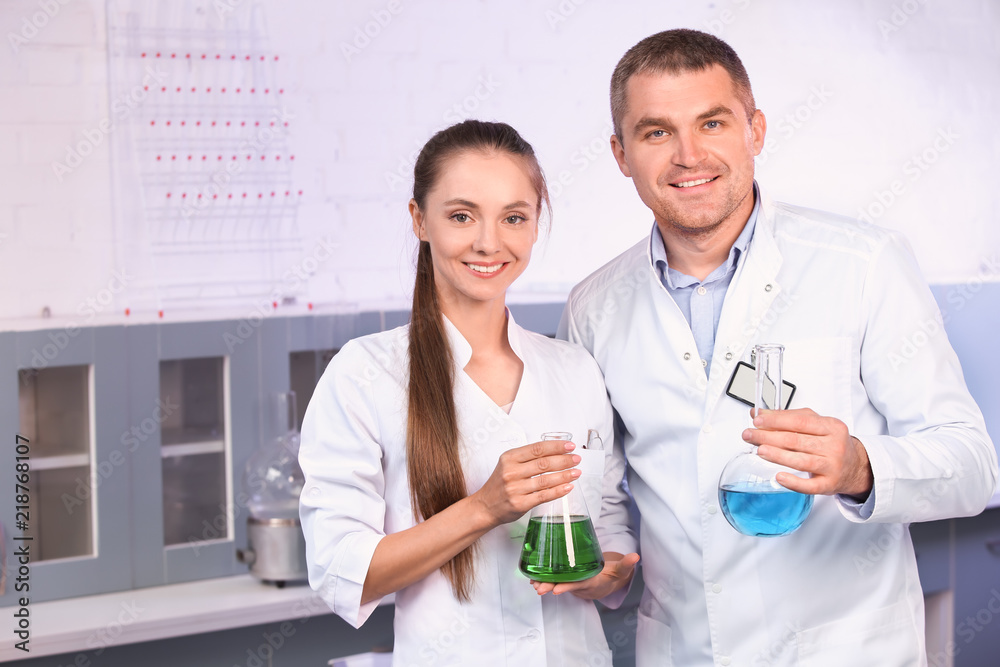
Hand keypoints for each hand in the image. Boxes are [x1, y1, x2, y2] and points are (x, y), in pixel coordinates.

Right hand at [470, 439, 580, 525]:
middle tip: (576, 459)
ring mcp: (515, 489)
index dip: (556, 446)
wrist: (485, 506)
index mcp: (509, 458)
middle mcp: (511, 472)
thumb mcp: (507, 464)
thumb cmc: (499, 484)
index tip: (569, 446)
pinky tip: (568, 486)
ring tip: (576, 472)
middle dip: (564, 460)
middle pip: (543, 463)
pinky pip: (544, 496)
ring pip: (546, 480)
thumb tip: (554, 451)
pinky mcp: (520, 504)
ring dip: (564, 475)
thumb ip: (526, 458)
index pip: (537, 449)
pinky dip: (558, 491)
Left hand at [531, 552, 639, 598]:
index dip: (567, 587)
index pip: (578, 584)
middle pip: (563, 585)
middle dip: (550, 587)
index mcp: (591, 582)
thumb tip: (635, 556)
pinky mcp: (567, 579)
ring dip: (544, 584)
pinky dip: (544, 579)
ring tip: (533, 584)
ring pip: (556, 583)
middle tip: (539, 588)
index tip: (556, 589)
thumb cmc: (611, 575)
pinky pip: (555, 579)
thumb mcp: (619, 571)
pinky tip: (532, 578)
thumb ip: (626, 564)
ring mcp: (572, 582)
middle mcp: (579, 584)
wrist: (605, 584)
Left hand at [742, 408, 873, 496]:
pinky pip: (809, 486)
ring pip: (801, 461)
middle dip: (769, 437)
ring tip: (760, 450)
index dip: (776, 420)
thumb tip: (760, 413)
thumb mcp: (817, 424)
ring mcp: (832, 466)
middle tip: (750, 435)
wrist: (856, 466)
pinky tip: (779, 477)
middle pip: (797, 440)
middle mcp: (834, 446)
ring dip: (777, 455)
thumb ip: (789, 417)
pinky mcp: (829, 485)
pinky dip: (793, 482)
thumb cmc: (832, 443)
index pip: (800, 421)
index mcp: (831, 427)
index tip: (757, 420)